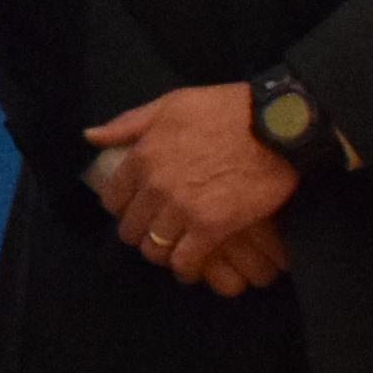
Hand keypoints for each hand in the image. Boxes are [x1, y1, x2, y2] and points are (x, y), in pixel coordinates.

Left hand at [80, 83, 293, 283]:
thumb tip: (91, 136)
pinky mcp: (211, 228)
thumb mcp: (173, 104)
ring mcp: (182, 210)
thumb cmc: (228, 110)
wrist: (281, 127)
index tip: (137, 208)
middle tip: (158, 229)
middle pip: (131, 228)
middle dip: (141, 231)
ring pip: (153, 248)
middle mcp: (156, 186)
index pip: (113, 198)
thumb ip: (129, 123)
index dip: (123, 207)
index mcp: (143, 157)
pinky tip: (191, 265)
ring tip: (174, 248)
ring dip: (162, 251)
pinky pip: (184, 261)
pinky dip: (185, 268)